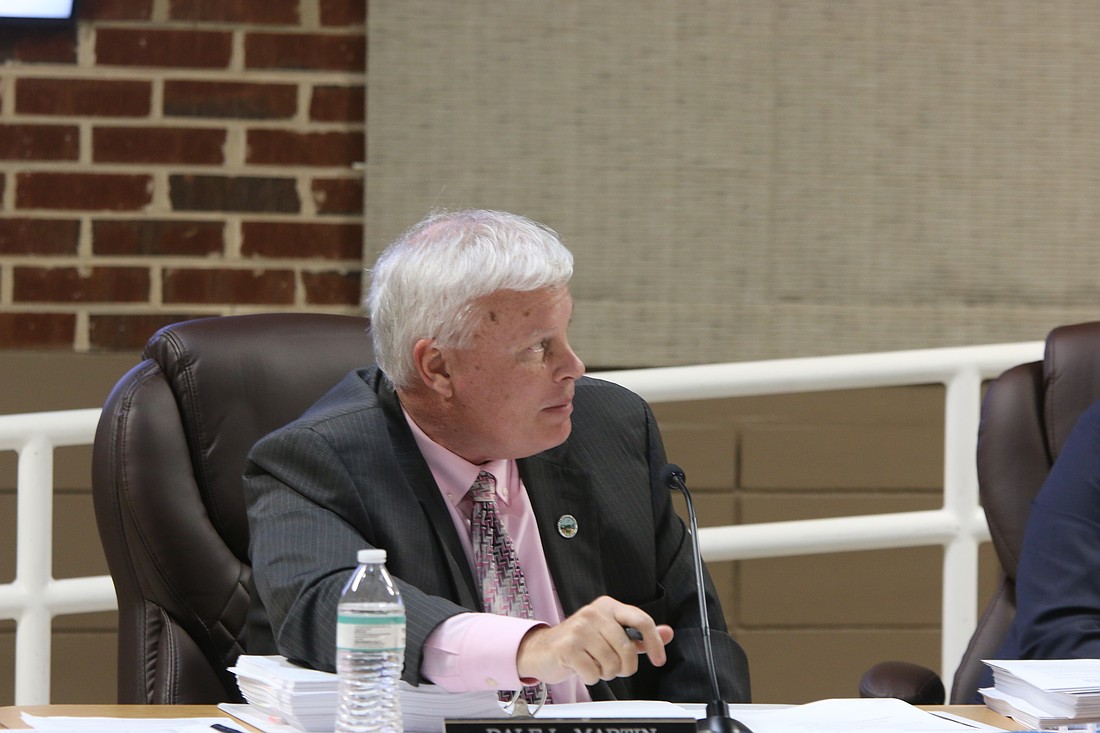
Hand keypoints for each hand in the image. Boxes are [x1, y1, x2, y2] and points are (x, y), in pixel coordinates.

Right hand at [515, 595, 673, 684]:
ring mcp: (579, 628)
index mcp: (608, 606)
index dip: (654, 643)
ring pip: (611, 663)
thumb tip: (667, 632)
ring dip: (606, 673)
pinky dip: (591, 678)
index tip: (659, 660)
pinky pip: (593, 672)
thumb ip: (638, 636)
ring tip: (594, 665)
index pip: (641, 620)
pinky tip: (582, 668)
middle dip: (625, 667)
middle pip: (627, 649)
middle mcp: (594, 612)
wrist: (542, 649)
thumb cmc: (580, 642)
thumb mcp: (611, 635)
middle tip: (616, 668)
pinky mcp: (567, 646)